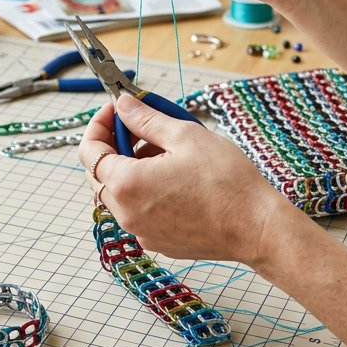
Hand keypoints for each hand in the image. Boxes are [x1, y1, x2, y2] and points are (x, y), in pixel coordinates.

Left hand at [80, 95, 286, 266]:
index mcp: (126, 185)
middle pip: (100, 174)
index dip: (99, 124)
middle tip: (141, 127)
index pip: (89, 151)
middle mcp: (126, 214)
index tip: (115, 109)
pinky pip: (139, 211)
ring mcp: (141, 232)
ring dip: (132, 167)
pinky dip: (146, 190)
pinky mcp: (158, 242)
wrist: (256, 227)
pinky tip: (175, 177)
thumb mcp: (184, 135)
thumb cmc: (226, 181)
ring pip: (120, 193)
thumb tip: (122, 105)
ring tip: (166, 151)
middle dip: (115, 145)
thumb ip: (146, 119)